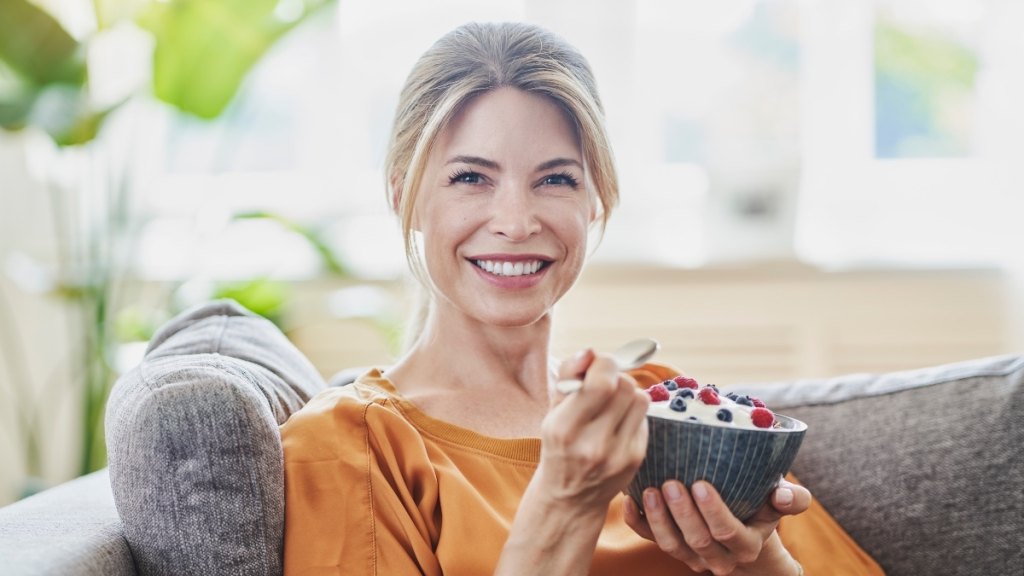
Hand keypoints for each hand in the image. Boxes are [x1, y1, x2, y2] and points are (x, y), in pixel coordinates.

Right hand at [531, 349, 650, 514]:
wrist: (570, 497)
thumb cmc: (559, 444)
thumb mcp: (553, 410)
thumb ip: (569, 375)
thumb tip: (590, 350)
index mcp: (565, 429)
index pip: (601, 383)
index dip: (603, 364)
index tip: (595, 365)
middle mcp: (593, 445)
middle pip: (624, 386)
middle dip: (615, 375)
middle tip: (603, 382)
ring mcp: (618, 454)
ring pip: (640, 398)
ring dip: (627, 392)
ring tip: (611, 402)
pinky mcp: (636, 458)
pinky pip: (644, 417)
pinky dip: (632, 412)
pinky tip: (617, 422)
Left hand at [623, 477, 809, 574]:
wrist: (743, 530)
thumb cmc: (761, 506)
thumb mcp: (779, 503)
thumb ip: (793, 499)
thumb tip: (783, 494)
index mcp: (746, 545)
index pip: (728, 533)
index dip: (714, 512)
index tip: (701, 484)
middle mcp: (718, 557)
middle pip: (697, 541)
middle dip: (681, 513)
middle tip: (671, 482)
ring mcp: (691, 555)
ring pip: (670, 545)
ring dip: (657, 518)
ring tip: (649, 490)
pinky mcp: (670, 546)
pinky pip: (647, 538)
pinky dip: (636, 521)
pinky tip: (628, 498)